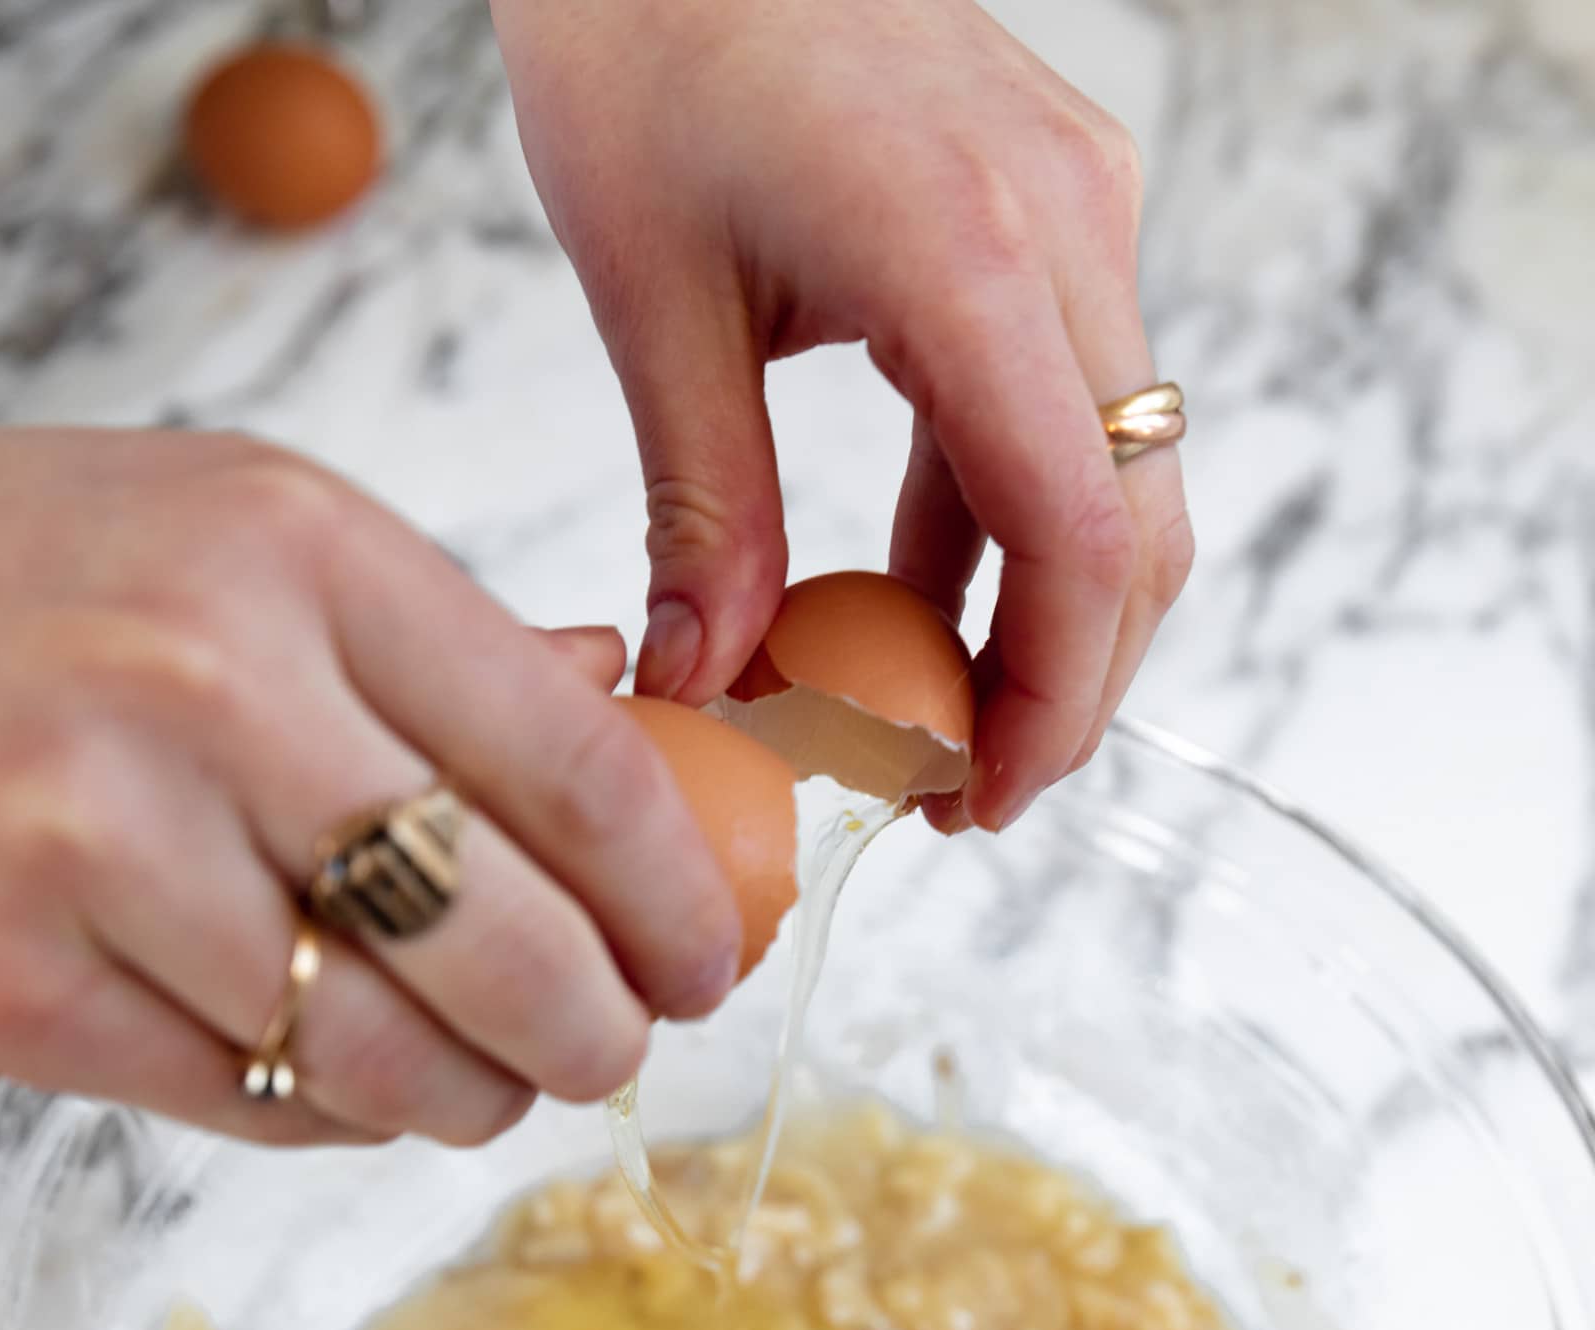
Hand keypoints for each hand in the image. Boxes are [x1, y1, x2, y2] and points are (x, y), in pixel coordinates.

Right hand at [0, 429, 742, 1143]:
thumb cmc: (45, 579)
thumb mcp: (244, 533)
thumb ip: (442, 639)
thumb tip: (632, 702)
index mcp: (299, 551)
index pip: (578, 765)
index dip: (677, 897)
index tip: (707, 958)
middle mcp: (207, 690)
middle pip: (509, 940)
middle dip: (598, 1032)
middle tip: (613, 1049)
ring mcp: (96, 842)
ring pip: (384, 1054)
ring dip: (472, 1096)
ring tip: (489, 1080)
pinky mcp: (16, 979)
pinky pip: (252, 1099)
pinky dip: (332, 1115)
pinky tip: (344, 1078)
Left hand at [494, 0, 1192, 831]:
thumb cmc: (646, 33)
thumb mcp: (654, 296)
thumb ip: (705, 509)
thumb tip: (709, 685)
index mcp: (971, 254)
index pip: (1081, 537)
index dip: (1050, 700)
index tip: (976, 799)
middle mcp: (1066, 230)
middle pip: (1137, 527)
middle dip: (1064, 688)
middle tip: (960, 792)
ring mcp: (1078, 212)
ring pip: (1121, 478)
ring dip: (1042, 620)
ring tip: (930, 726)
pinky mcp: (1053, 211)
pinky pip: (1066, 409)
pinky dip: (1005, 526)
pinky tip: (915, 604)